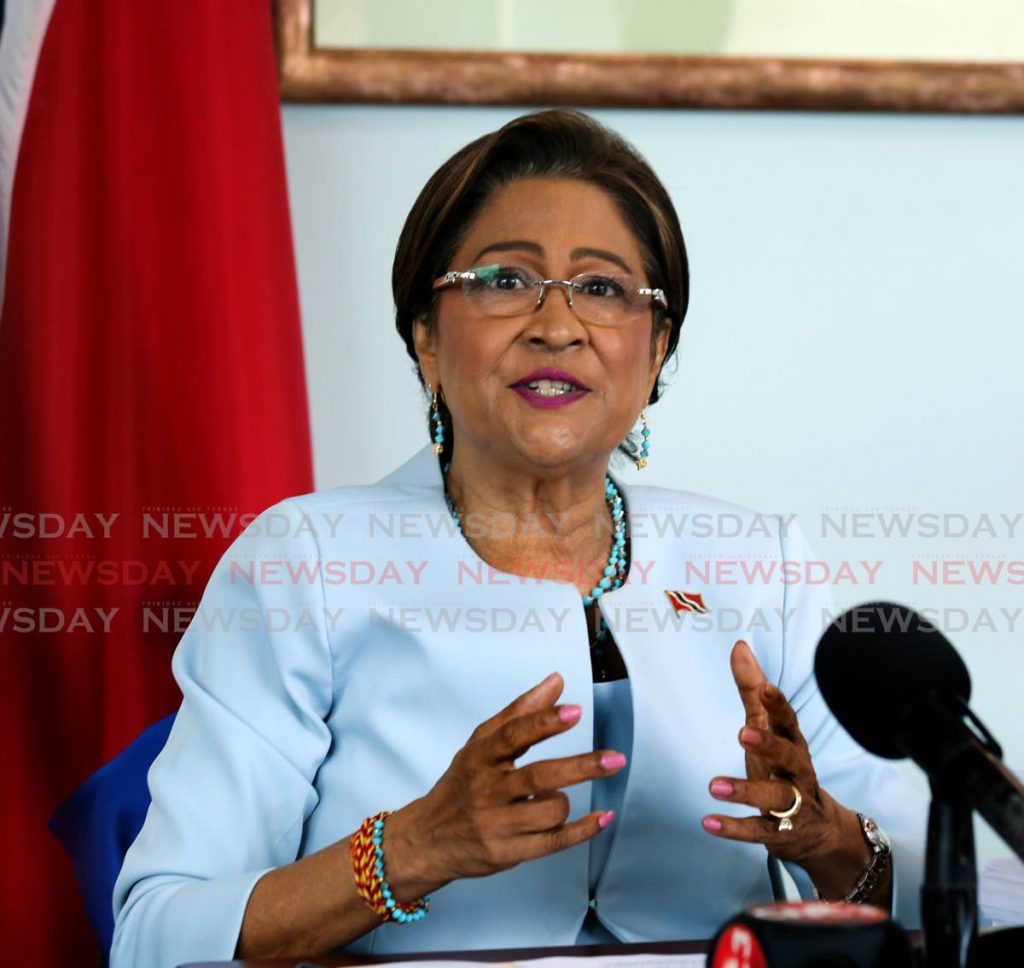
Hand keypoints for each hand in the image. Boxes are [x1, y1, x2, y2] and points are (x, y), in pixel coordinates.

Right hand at [383, 672, 623, 900]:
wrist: (429, 839)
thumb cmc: (462, 785)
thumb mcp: (480, 744)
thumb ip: (519, 712)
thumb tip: (556, 682)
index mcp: (480, 757)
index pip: (513, 736)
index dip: (544, 722)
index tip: (576, 712)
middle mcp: (487, 790)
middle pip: (539, 776)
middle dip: (581, 767)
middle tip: (615, 759)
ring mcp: (497, 825)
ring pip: (550, 810)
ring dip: (566, 800)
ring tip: (557, 794)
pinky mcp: (507, 853)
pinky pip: (553, 842)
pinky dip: (583, 830)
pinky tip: (604, 818)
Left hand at [701, 641, 871, 897]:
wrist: (817, 832)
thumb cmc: (784, 768)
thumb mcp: (768, 730)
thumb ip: (752, 691)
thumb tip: (740, 647)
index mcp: (792, 743)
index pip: (790, 721)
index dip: (779, 705)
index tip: (766, 688)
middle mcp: (795, 772)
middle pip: (789, 756)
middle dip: (768, 744)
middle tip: (742, 732)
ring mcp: (790, 804)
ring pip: (774, 797)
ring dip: (745, 791)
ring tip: (713, 786)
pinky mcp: (779, 833)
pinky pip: (758, 831)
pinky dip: (734, 828)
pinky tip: (709, 823)